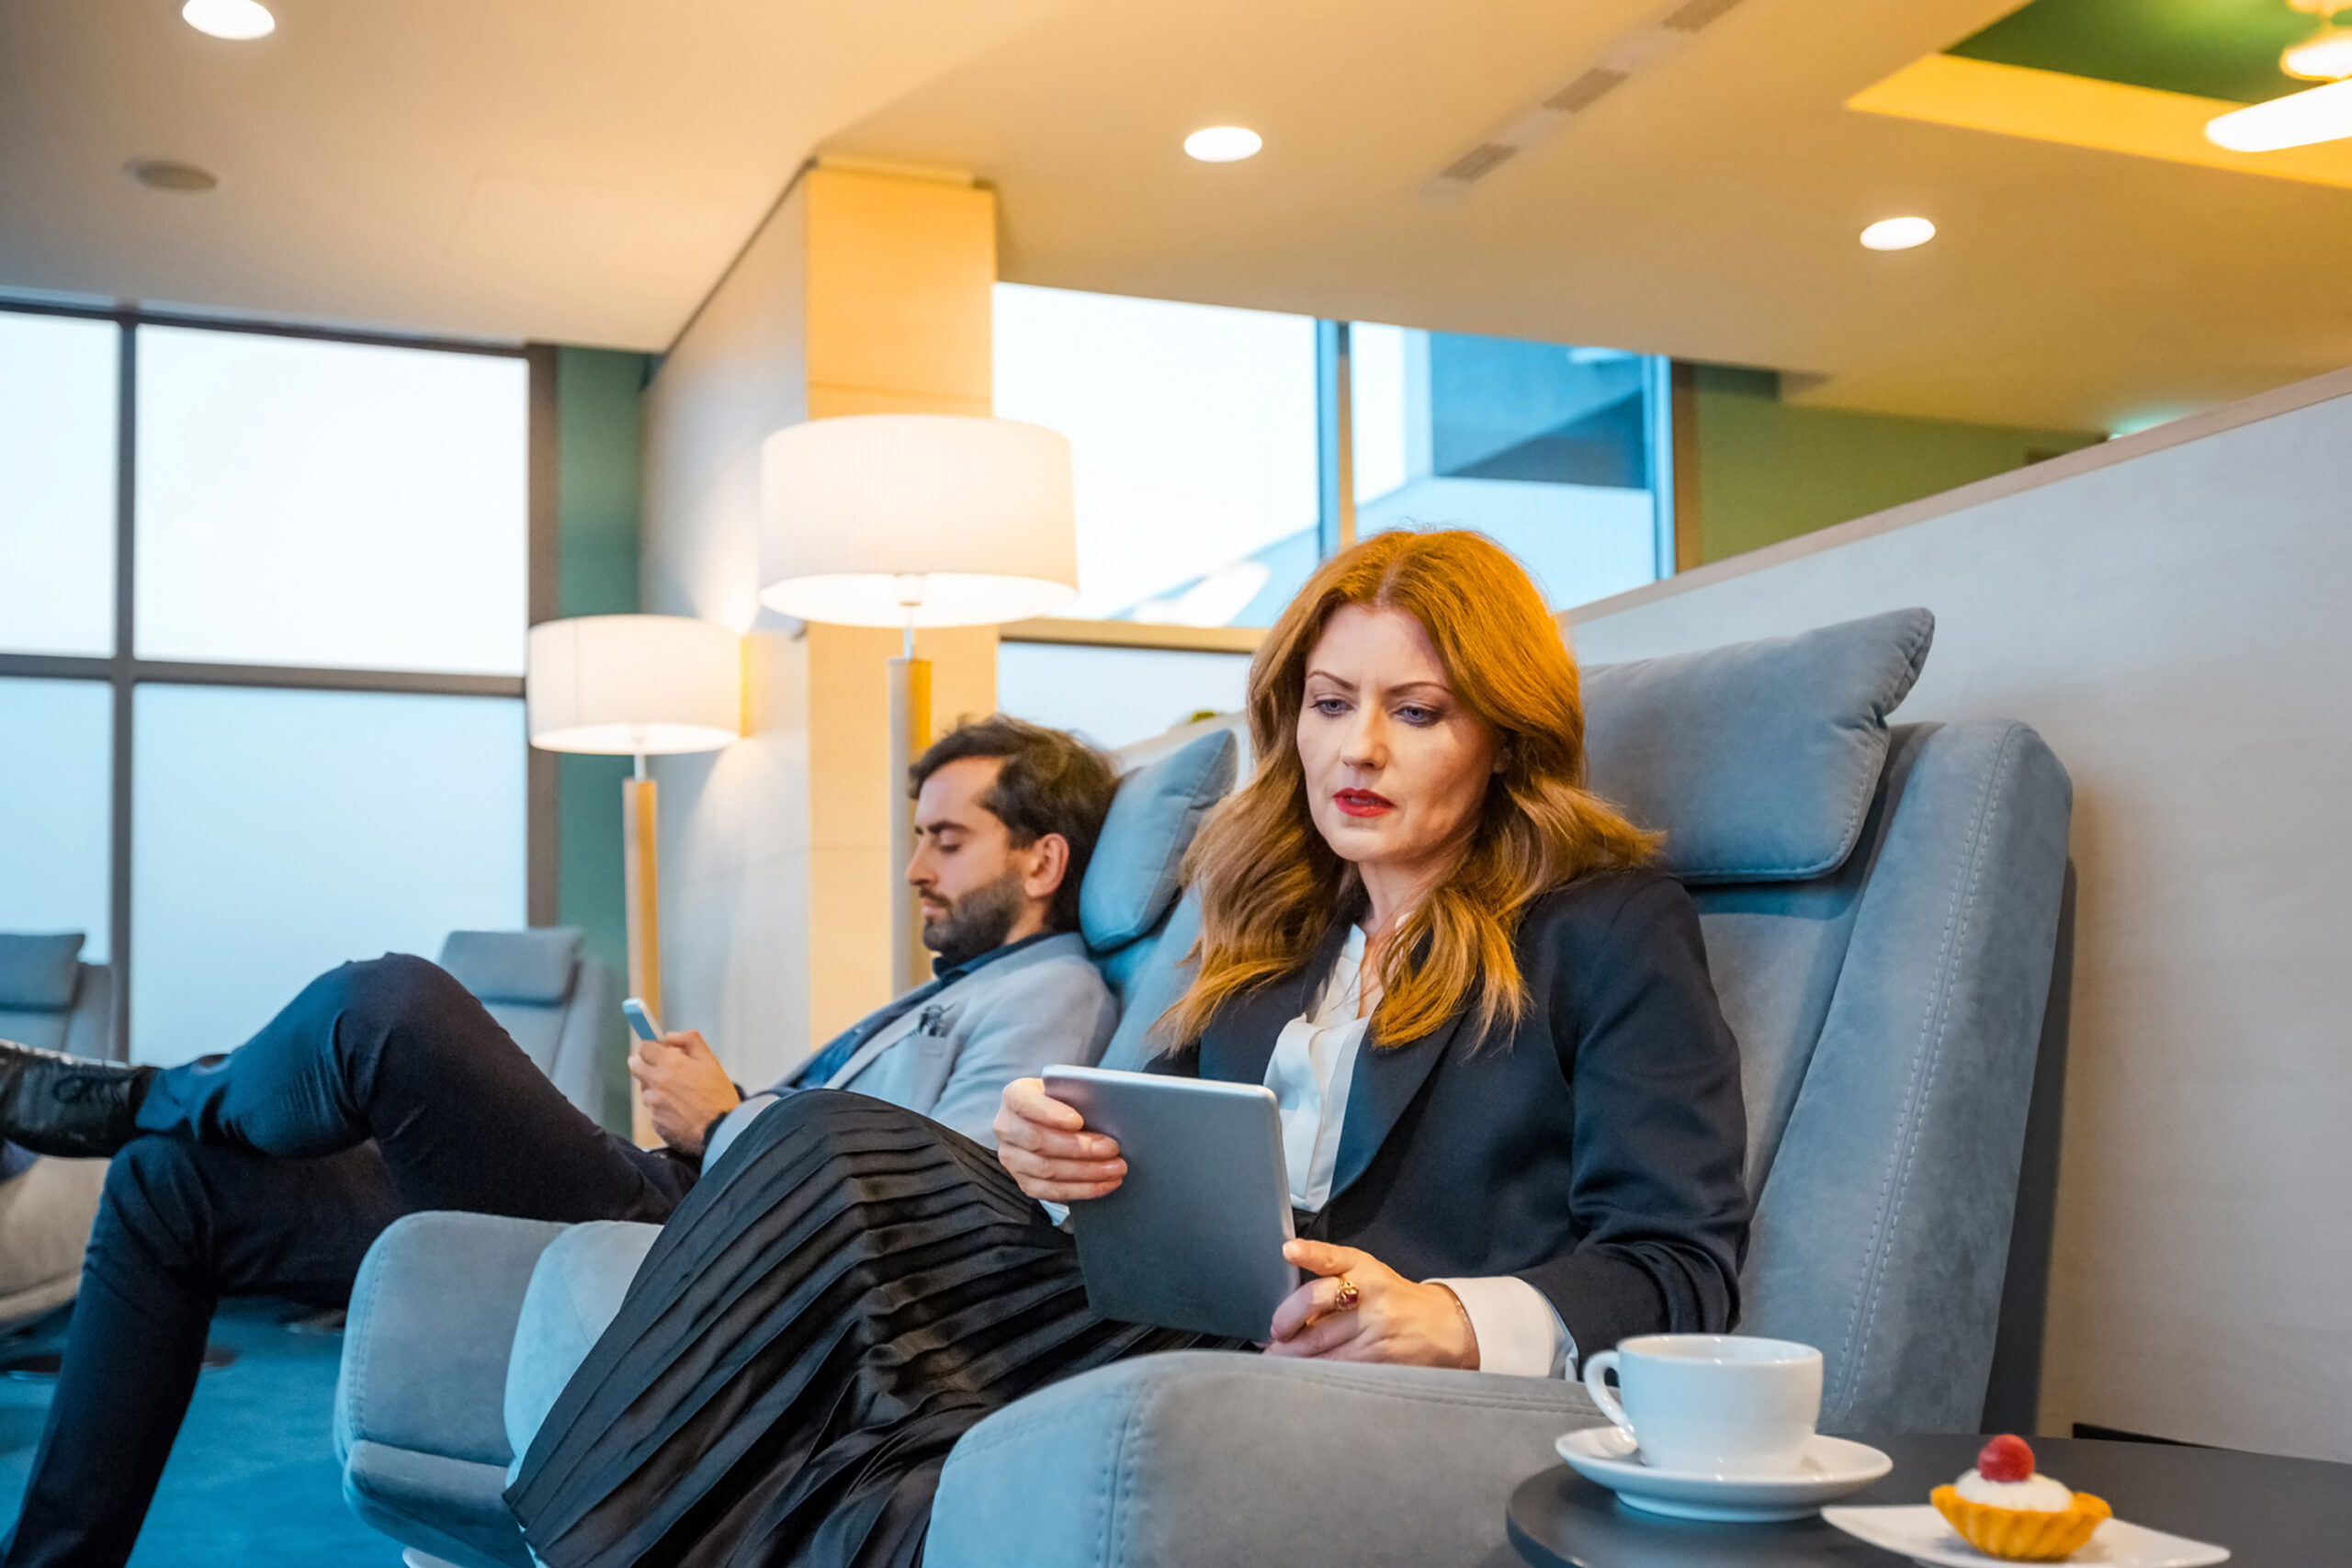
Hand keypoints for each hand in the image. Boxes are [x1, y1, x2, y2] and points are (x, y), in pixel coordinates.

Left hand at [629, 1029, 740, 1154]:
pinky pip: (653, 1110)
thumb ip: (689, 1040)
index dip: (650, 1048)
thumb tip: (668, 1037)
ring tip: (681, 1096)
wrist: (721, 1131)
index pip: (644, 1048)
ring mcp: (654, 1103)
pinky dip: (662, 1108)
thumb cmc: (718, 1095)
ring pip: (645, 1089)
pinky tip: (681, 1111)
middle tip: (660, 1069)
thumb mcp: (710, 1060)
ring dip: (656, 1088)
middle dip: (644, 1064)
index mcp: (671, 1063)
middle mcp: (657, 1082)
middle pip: (635, 1066)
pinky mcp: (654, 1121)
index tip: (656, 1050)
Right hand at [993, 1077, 1125, 1200]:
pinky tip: (1104, 1184)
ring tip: (1115, 1168)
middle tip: (1112, 1148)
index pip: (1025, 1102)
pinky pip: (1050, 1191)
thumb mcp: (1068, 1090)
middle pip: (1038, 1140)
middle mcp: (1007, 1127)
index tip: (1078, 1121)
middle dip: (1079, 1147)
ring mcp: (1011, 1157)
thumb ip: (1079, 1095)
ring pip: (1046, 1169)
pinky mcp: (1023, 1181)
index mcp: (1015, 1095)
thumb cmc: (1065, 1103)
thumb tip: (1107, 1110)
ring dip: (1086, 1171)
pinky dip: (1081, 1189)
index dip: (1051, 1113)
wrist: (1052, 1122)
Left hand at [1263, 1240, 1478, 1368]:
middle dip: (1285, 1322)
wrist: (1440, 1327)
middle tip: (1275, 1332)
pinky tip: (1302, 1371)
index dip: (1310, 1253)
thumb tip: (1285, 1315)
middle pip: (1316, 1302)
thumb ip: (1329, 1285)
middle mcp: (1368, 1294)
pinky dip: (1314, 1370)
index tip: (1289, 1250)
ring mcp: (1374, 1328)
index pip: (1332, 1257)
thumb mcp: (1366, 1277)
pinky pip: (1337, 1367)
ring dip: (1292, 1353)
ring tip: (1277, 1356)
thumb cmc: (1392, 1299)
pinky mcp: (1378, 1359)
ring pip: (1321, 1343)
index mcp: (1363, 1267)